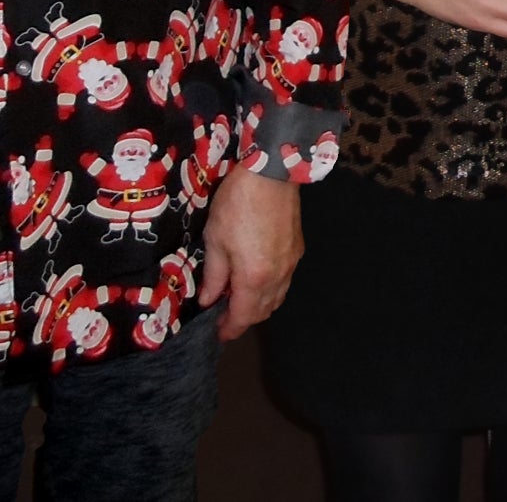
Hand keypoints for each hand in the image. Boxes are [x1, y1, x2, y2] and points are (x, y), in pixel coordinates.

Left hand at [199, 168, 302, 339]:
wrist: (271, 173)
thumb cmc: (238, 204)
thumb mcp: (215, 240)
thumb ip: (213, 275)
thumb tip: (209, 299)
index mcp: (254, 278)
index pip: (243, 317)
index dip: (230, 329)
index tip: (218, 333)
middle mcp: (277, 276)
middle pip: (263, 312)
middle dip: (244, 319)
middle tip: (224, 315)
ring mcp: (291, 263)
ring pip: (277, 297)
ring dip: (258, 304)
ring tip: (238, 296)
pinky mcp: (297, 249)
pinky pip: (284, 280)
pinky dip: (270, 288)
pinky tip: (255, 275)